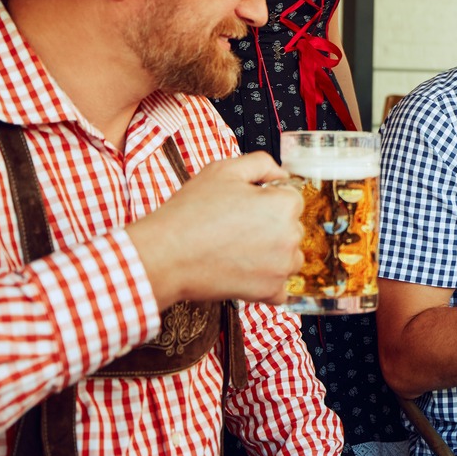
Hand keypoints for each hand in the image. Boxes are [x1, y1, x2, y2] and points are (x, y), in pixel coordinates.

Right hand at [127, 152, 302, 307]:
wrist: (164, 255)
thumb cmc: (190, 214)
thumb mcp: (223, 170)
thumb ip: (261, 164)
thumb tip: (281, 174)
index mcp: (283, 206)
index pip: (292, 200)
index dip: (268, 201)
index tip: (247, 208)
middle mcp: (289, 237)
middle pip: (292, 229)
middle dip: (272, 228)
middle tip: (237, 228)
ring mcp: (281, 267)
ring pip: (290, 258)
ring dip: (273, 255)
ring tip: (239, 250)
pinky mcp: (269, 291)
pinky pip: (280, 288)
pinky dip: (266, 283)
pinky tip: (245, 272)